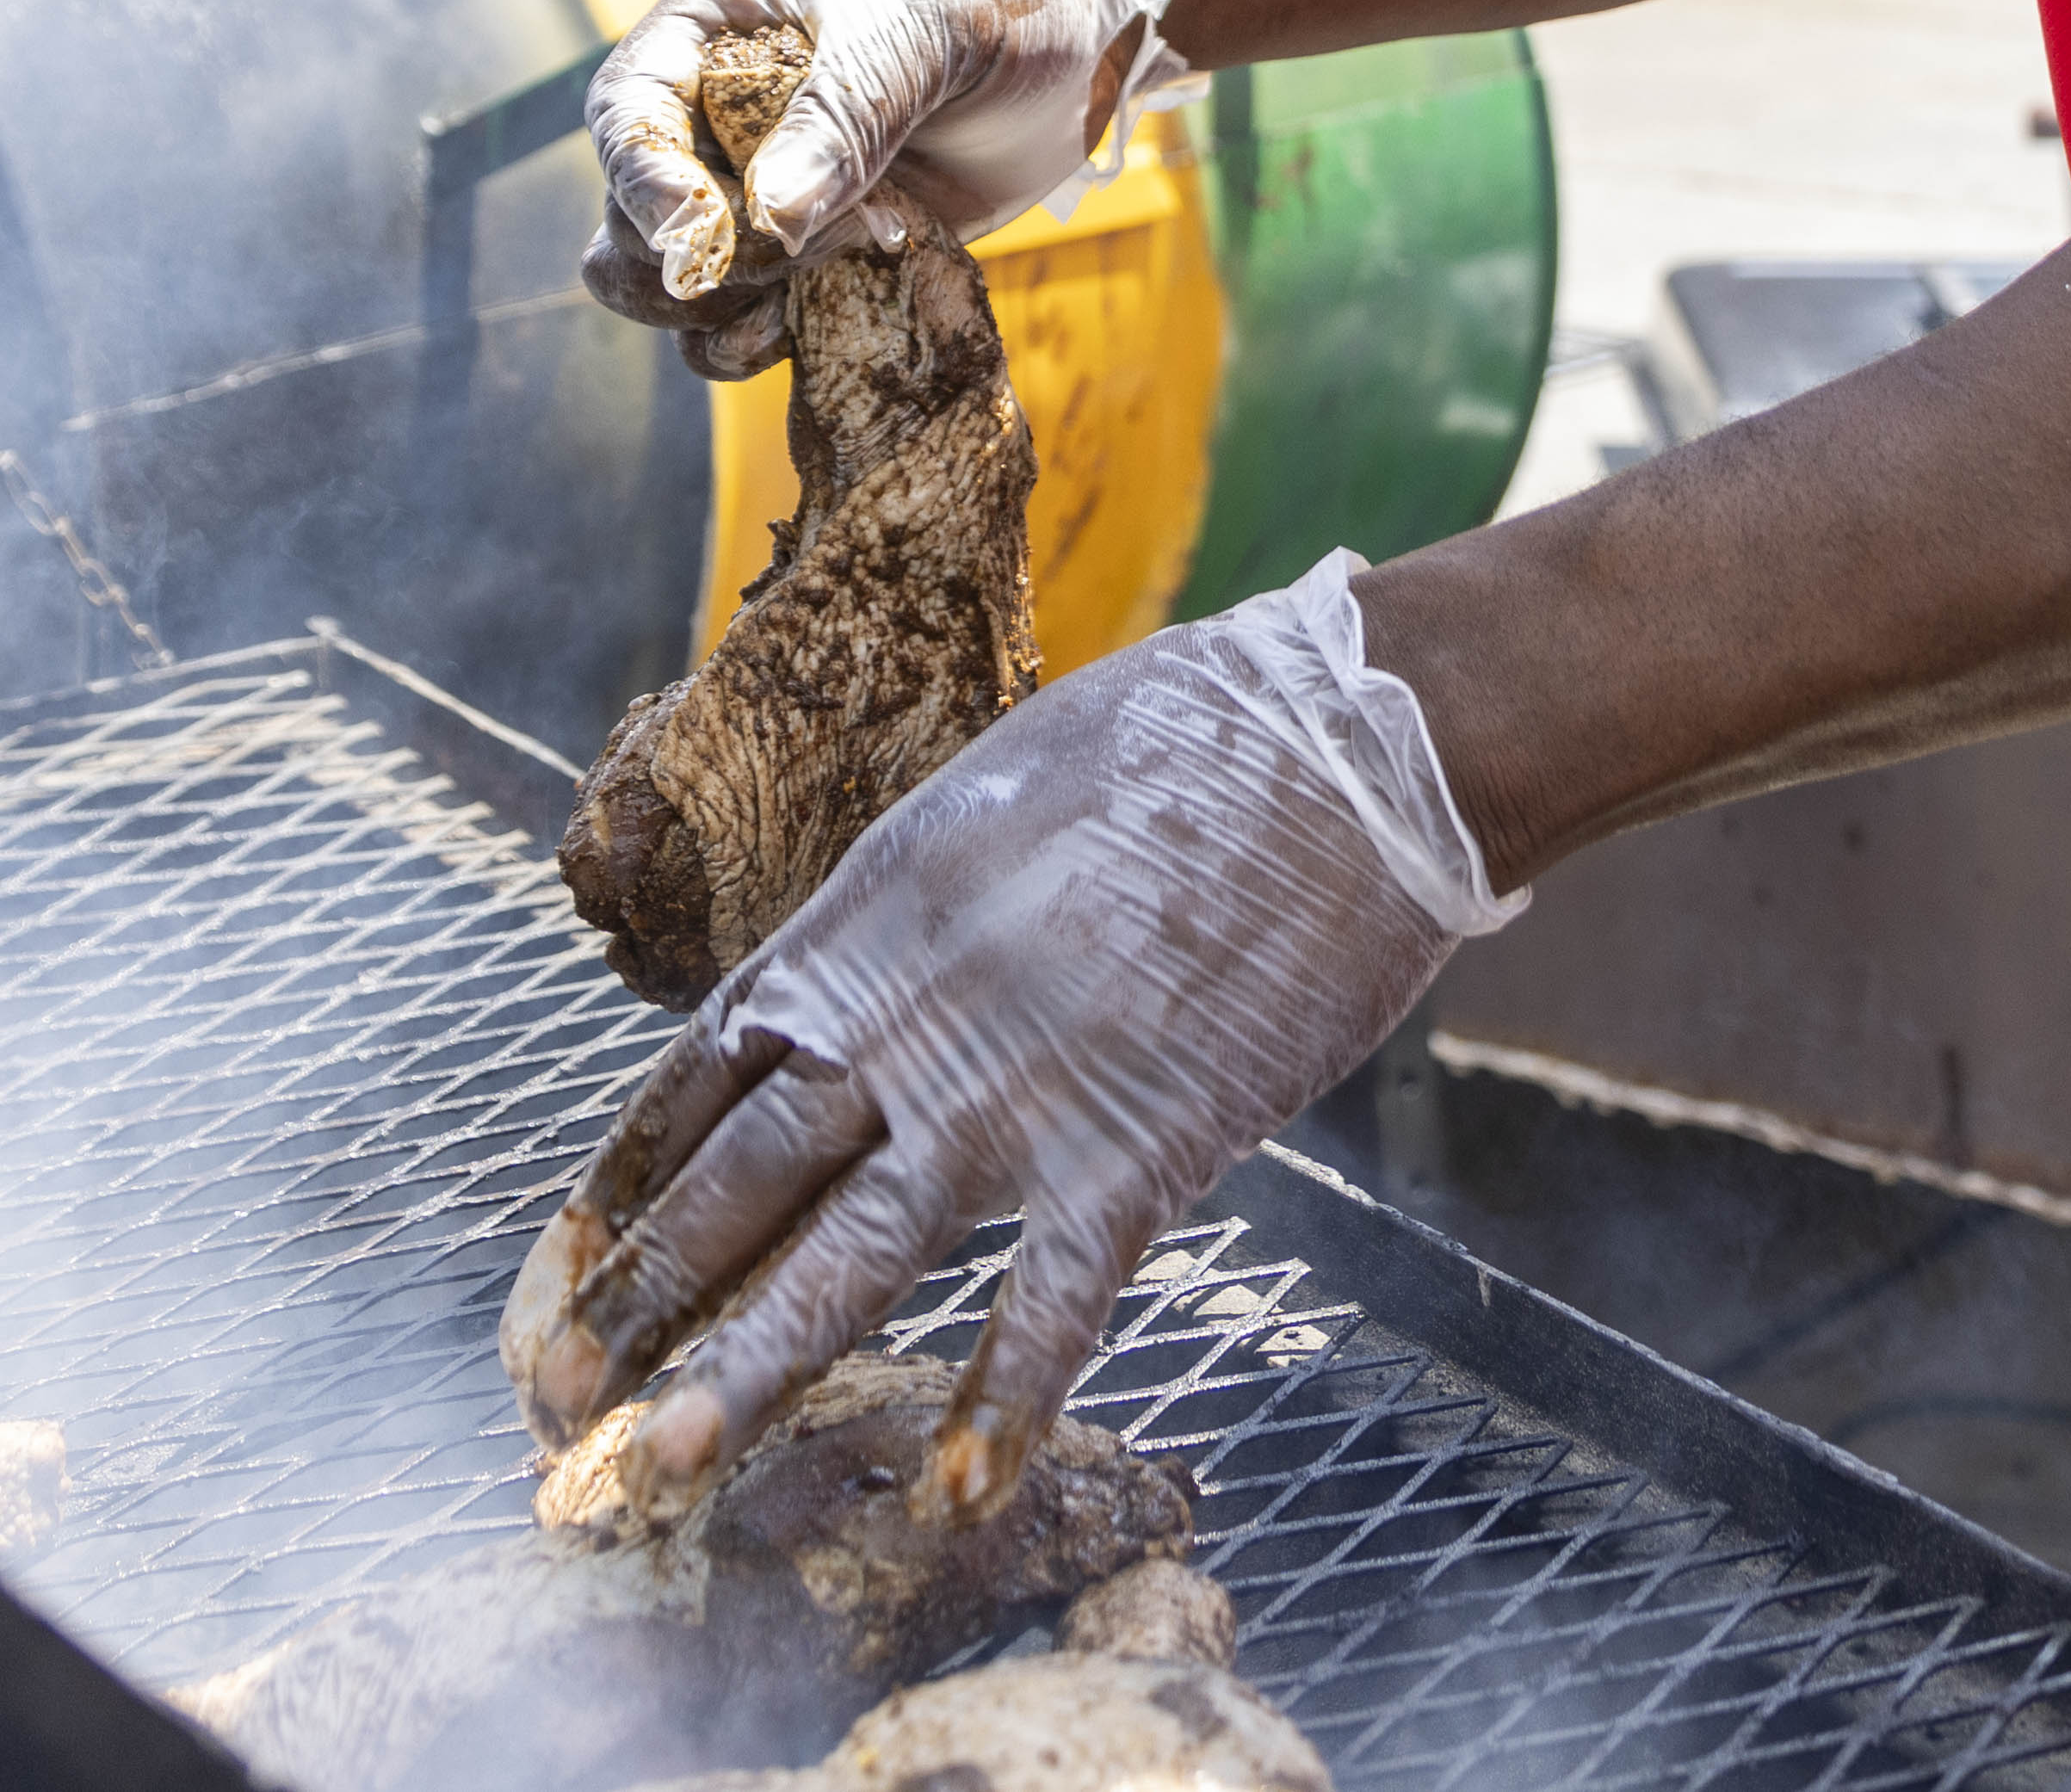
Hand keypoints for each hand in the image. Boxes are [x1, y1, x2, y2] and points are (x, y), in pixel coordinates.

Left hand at [502, 552, 1520, 1521]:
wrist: (1344, 748)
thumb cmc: (1197, 738)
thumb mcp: (1010, 787)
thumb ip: (936, 896)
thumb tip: (897, 965)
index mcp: (879, 907)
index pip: (715, 1057)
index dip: (636, 1161)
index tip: (571, 1246)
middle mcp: (914, 1008)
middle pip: (746, 1173)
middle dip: (647, 1293)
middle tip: (559, 1397)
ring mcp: (1016, 1088)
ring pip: (849, 1254)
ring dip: (751, 1369)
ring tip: (659, 1464)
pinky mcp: (1134, 1147)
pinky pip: (1051, 1301)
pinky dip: (1004, 1405)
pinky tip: (958, 1498)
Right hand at [580, 0, 1177, 374]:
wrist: (1093, 24)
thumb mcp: (920, 24)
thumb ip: (845, 114)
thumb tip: (768, 219)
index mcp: (720, 23)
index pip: (629, 111)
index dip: (641, 180)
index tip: (696, 234)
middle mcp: (724, 112)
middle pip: (633, 218)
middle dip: (682, 263)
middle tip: (774, 265)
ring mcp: (775, 189)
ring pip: (685, 286)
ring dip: (723, 316)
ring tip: (802, 301)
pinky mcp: (830, 249)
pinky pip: (763, 319)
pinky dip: (781, 338)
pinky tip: (827, 322)